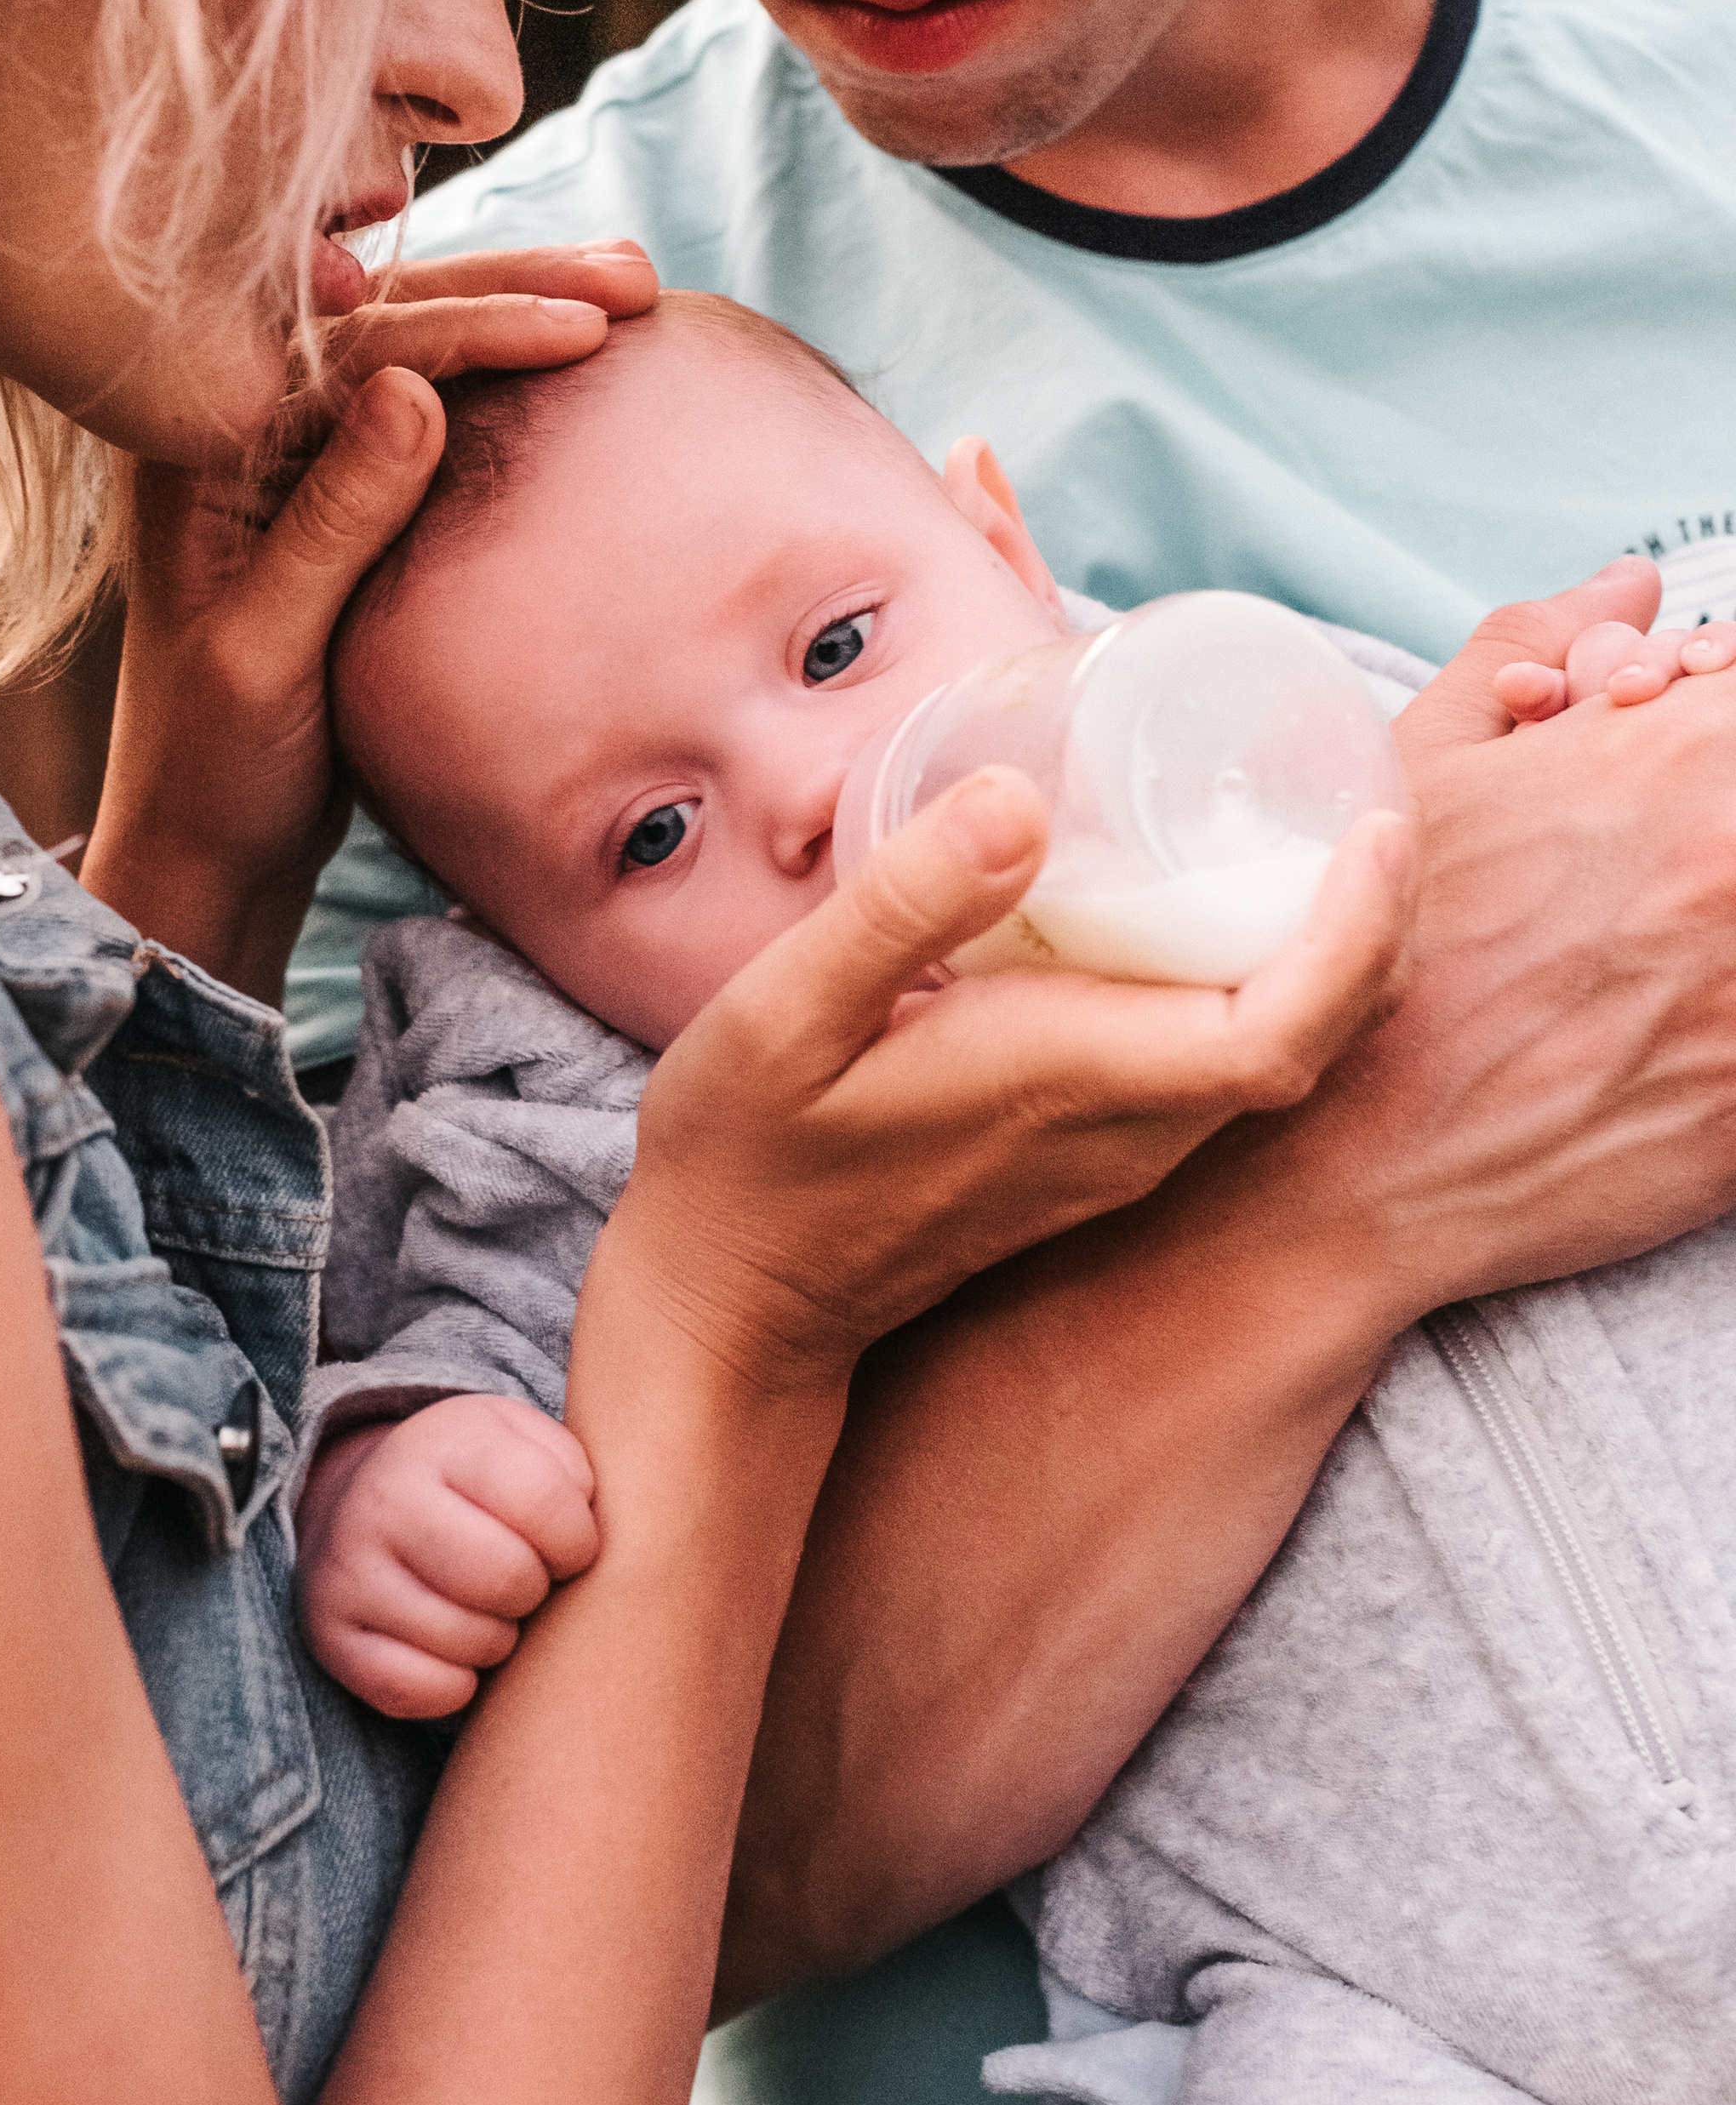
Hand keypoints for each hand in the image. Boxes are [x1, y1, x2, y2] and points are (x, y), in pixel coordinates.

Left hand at [81, 244, 655, 992]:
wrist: (204, 845)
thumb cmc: (214, 768)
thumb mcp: (266, 655)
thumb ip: (332, 523)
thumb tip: (414, 387)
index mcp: (198, 447)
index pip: (349, 347)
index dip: (475, 323)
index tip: (584, 323)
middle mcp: (239, 425)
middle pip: (385, 315)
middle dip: (513, 285)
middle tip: (632, 276)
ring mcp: (291, 451)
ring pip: (416, 344)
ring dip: (521, 307)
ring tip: (633, 285)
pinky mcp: (338, 486)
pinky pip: (431, 398)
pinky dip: (510, 368)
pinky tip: (583, 344)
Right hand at [296, 1399, 600, 1718]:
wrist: (367, 1505)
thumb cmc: (477, 1481)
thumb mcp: (524, 1443)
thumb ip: (574, 1468)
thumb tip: (594, 1535)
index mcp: (445, 1441)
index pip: (543, 1501)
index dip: (578, 1539)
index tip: (571, 1546)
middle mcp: (384, 1499)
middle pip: (508, 1578)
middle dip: (537, 1590)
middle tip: (527, 1579)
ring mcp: (348, 1570)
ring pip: (471, 1642)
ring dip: (501, 1639)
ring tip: (489, 1607)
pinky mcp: (332, 1637)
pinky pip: (424, 1690)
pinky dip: (457, 1684)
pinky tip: (455, 1646)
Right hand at [602, 765, 1416, 1396]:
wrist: (726, 1314)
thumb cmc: (744, 1160)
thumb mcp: (783, 1011)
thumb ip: (899, 907)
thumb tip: (1019, 797)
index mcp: (1072, 1085)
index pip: (1282, 1030)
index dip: (1357, 929)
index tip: (1378, 823)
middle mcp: (1123, 1133)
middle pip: (1318, 1038)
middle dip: (1374, 919)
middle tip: (1369, 789)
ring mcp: (1115, 1156)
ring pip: (1281, 1054)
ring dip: (1328, 952)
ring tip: (1315, 829)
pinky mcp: (1090, 1157)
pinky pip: (1223, 1063)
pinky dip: (1263, 982)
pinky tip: (1213, 911)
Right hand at [1187, 559, 1735, 1338]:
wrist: (1354, 1172)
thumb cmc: (1371, 965)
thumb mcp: (1419, 770)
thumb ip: (1528, 653)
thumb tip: (1625, 584)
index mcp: (1671, 754)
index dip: (1713, 710)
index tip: (1682, 746)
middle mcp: (1733, 854)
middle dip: (1716, 816)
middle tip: (1665, 873)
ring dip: (1722, 921)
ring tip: (1662, 955)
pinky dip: (1730, 1005)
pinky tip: (1677, 1018)